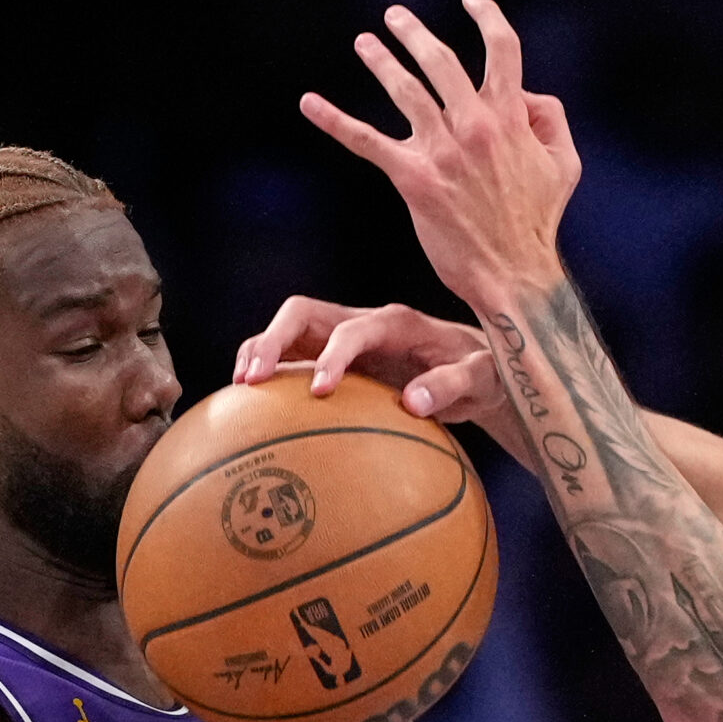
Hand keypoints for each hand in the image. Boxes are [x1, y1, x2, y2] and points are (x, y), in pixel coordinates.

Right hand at [233, 299, 532, 464]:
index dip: (334, 355)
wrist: (480, 368)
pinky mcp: (336, 357)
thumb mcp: (482, 379)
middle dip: (272, 340)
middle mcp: (364, 322)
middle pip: (303, 313)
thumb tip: (412, 402)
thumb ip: (451, 385)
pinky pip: (295, 358)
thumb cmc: (483, 373)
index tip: (321, 391)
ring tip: (238, 389)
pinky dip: (271, 374)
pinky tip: (254, 408)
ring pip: (289, 331)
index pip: (355, 329)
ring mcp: (345, 337)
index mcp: (398, 323)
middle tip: (250, 380)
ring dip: (260, 352)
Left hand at [300, 0, 581, 310]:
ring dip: (380, 61)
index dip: (488, 15)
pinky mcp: (413, 178)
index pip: (502, 49)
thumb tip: (527, 94)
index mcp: (511, 117)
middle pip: (441, 61)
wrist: (515, 274)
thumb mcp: (566, 165)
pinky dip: (334, 119)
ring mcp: (442, 150)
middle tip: (395, 17)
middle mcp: (475, 125)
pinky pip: (367, 140)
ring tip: (364, 43)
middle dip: (415, 33)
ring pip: (404, 90)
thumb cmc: (538, 223)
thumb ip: (551, 119)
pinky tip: (309, 102)